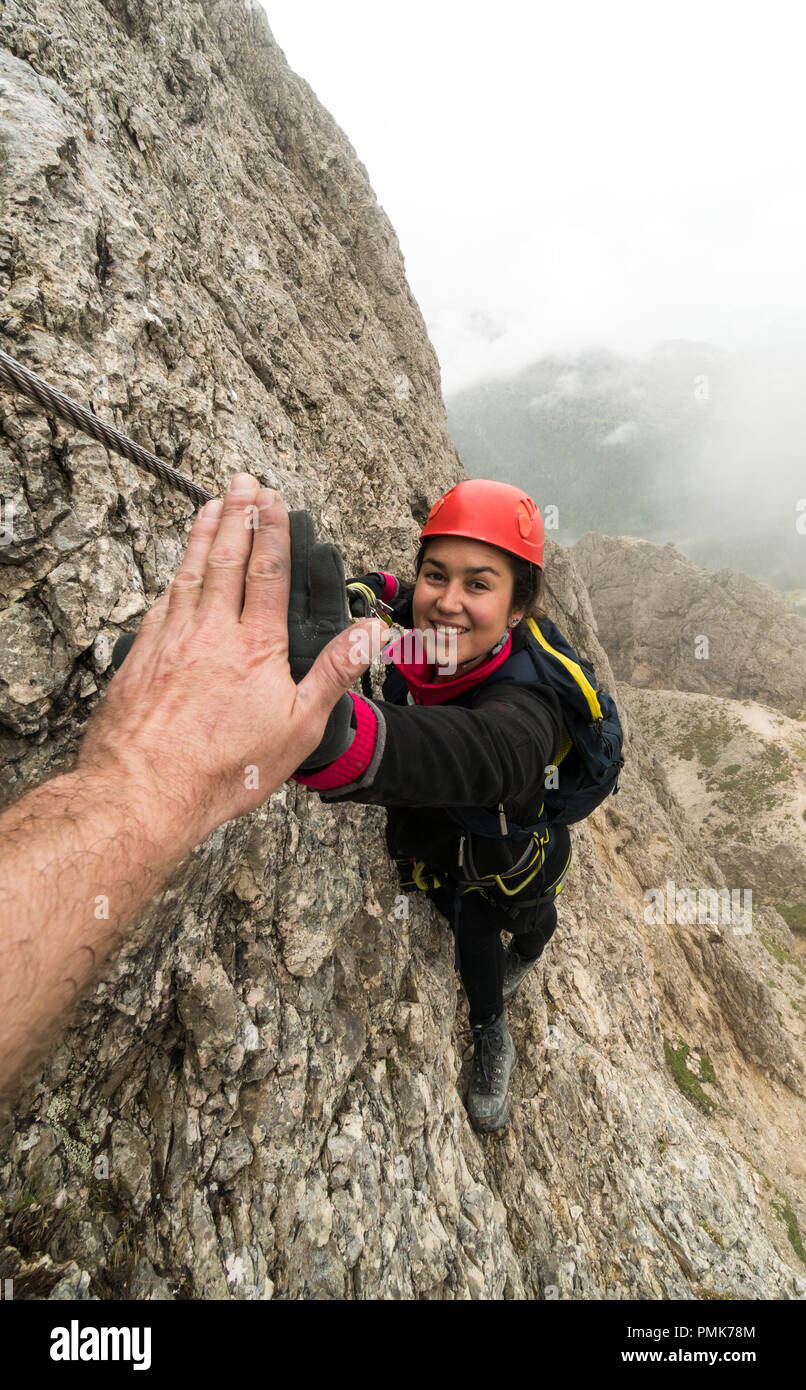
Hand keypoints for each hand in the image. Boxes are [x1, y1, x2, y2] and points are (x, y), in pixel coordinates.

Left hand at [78, 475, 383, 847]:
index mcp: (255, 646)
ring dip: (202, 534)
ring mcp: (169, 639)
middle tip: (241, 482)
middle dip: (237, 516)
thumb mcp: (298, 727)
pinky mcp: (139, 656)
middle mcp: (210, 631)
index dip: (271, 531)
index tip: (273, 500)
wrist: (144, 791)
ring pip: (188, 572)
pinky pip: (161, 602)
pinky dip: (173, 575)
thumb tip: (371, 632)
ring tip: (210, 505)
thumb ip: (334, 673)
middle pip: (225, 559)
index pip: (266, 572)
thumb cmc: (226, 768)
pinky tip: (176, 569)